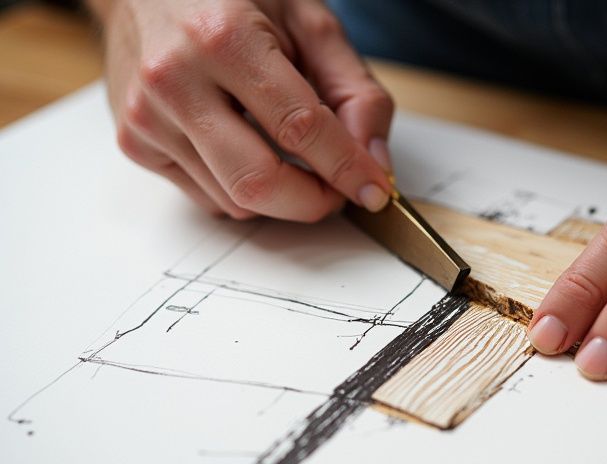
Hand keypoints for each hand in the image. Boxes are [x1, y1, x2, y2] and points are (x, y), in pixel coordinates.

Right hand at [95, 0, 393, 220]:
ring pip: (234, 200)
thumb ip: (353, 90)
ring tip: (290, 153)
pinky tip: (246, 145)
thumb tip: (373, 162)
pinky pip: (206, 196)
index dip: (347, 167)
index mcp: (224, 38)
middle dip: (312, 201)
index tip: (374, 189)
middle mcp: (175, 79)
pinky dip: (240, 187)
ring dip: (279, 194)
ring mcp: (147, 116)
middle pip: (257, 182)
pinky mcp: (134, 143)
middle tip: (338, 189)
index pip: (299, 127)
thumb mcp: (309, 20)